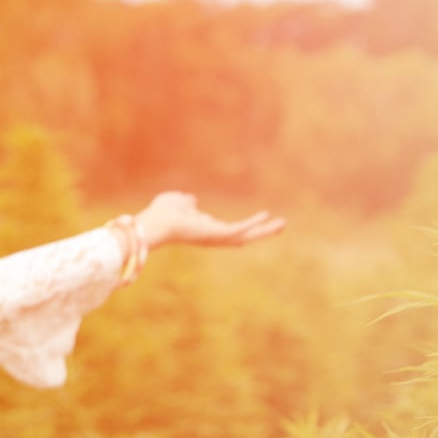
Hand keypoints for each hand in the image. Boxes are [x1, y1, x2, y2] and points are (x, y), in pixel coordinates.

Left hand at [132, 192, 282, 249]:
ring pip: (246, 236)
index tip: (263, 219)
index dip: (247, 226)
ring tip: (283, 223)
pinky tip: (266, 215)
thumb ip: (185, 201)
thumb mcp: (177, 202)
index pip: (231, 230)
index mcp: (207, 229)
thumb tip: (190, 200)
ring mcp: (216, 237)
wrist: (154, 223)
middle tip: (281, 224)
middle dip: (263, 231)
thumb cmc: (161, 213)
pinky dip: (252, 223)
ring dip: (265, 230)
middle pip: (244, 236)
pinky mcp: (216, 234)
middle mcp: (214, 236)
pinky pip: (238, 230)